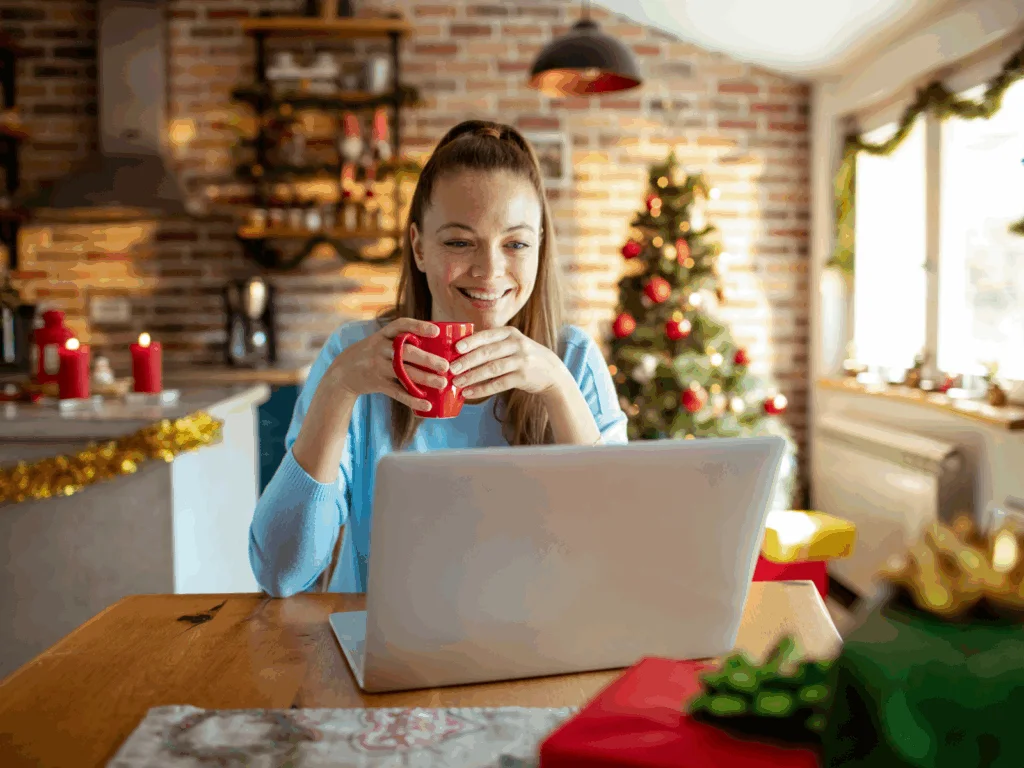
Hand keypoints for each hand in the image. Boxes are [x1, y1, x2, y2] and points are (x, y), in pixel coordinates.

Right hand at [326, 318, 450, 411]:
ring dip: (425, 379)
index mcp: (383, 334)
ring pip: (404, 373)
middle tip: (446, 366)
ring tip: (443, 383)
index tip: (436, 331)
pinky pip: (397, 392)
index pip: (401, 325)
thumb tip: (439, 340)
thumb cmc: (373, 353)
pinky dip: (413, 399)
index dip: (418, 326)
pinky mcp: (378, 384)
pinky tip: (427, 404)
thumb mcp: (381, 341)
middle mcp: (380, 349)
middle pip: (406, 352)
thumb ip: (403, 340)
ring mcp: (378, 367)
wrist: (343, 371)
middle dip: (427, 359)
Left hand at [450, 326, 565, 398]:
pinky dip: (482, 389)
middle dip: (467, 361)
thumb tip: (459, 349)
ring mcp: (521, 361)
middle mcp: (516, 344)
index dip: (471, 341)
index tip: (455, 348)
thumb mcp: (512, 343)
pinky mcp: (523, 377)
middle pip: (488, 352)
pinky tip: (470, 393)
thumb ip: (492, 343)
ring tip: (457, 382)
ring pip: (492, 369)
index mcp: (510, 333)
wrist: (552, 372)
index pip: (487, 335)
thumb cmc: (523, 357)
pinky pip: (499, 384)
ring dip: (472, 376)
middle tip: (451, 368)